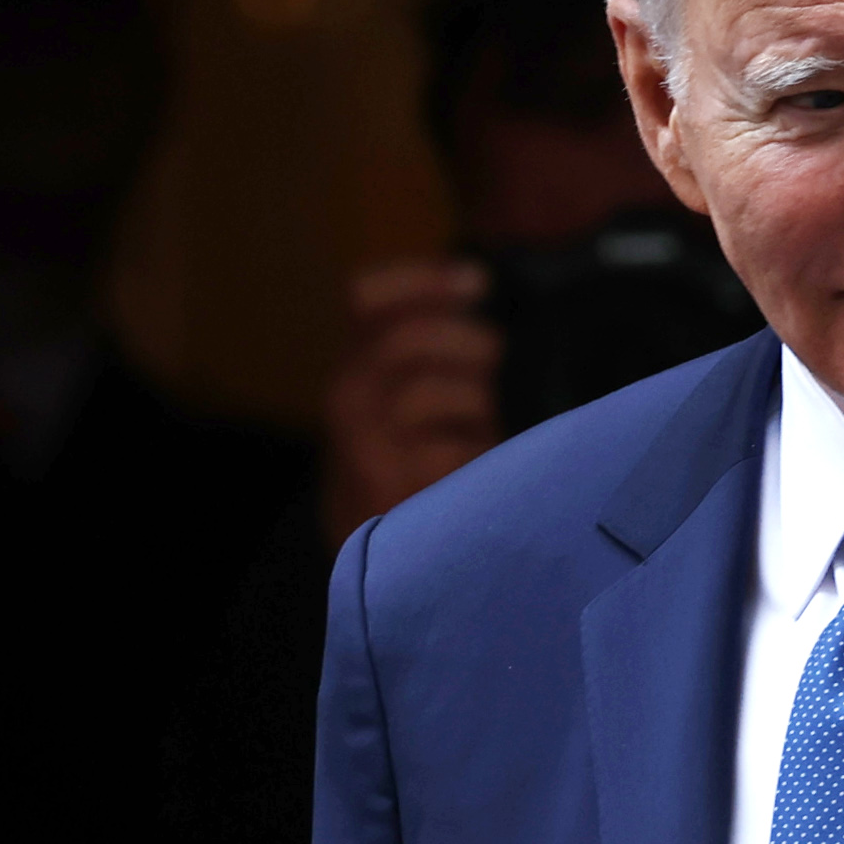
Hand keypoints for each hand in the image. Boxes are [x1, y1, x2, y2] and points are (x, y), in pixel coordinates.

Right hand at [317, 256, 501, 545]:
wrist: (381, 561)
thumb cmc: (414, 468)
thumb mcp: (418, 398)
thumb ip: (435, 348)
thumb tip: (473, 285)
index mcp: (356, 369)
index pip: (367, 299)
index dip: (423, 281)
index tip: (476, 281)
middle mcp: (349, 399)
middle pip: (406, 340)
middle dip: (463, 342)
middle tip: (493, 358)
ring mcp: (364, 444)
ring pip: (427, 393)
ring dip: (472, 402)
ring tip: (482, 422)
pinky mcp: (389, 488)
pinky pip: (447, 452)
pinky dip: (473, 454)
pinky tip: (475, 465)